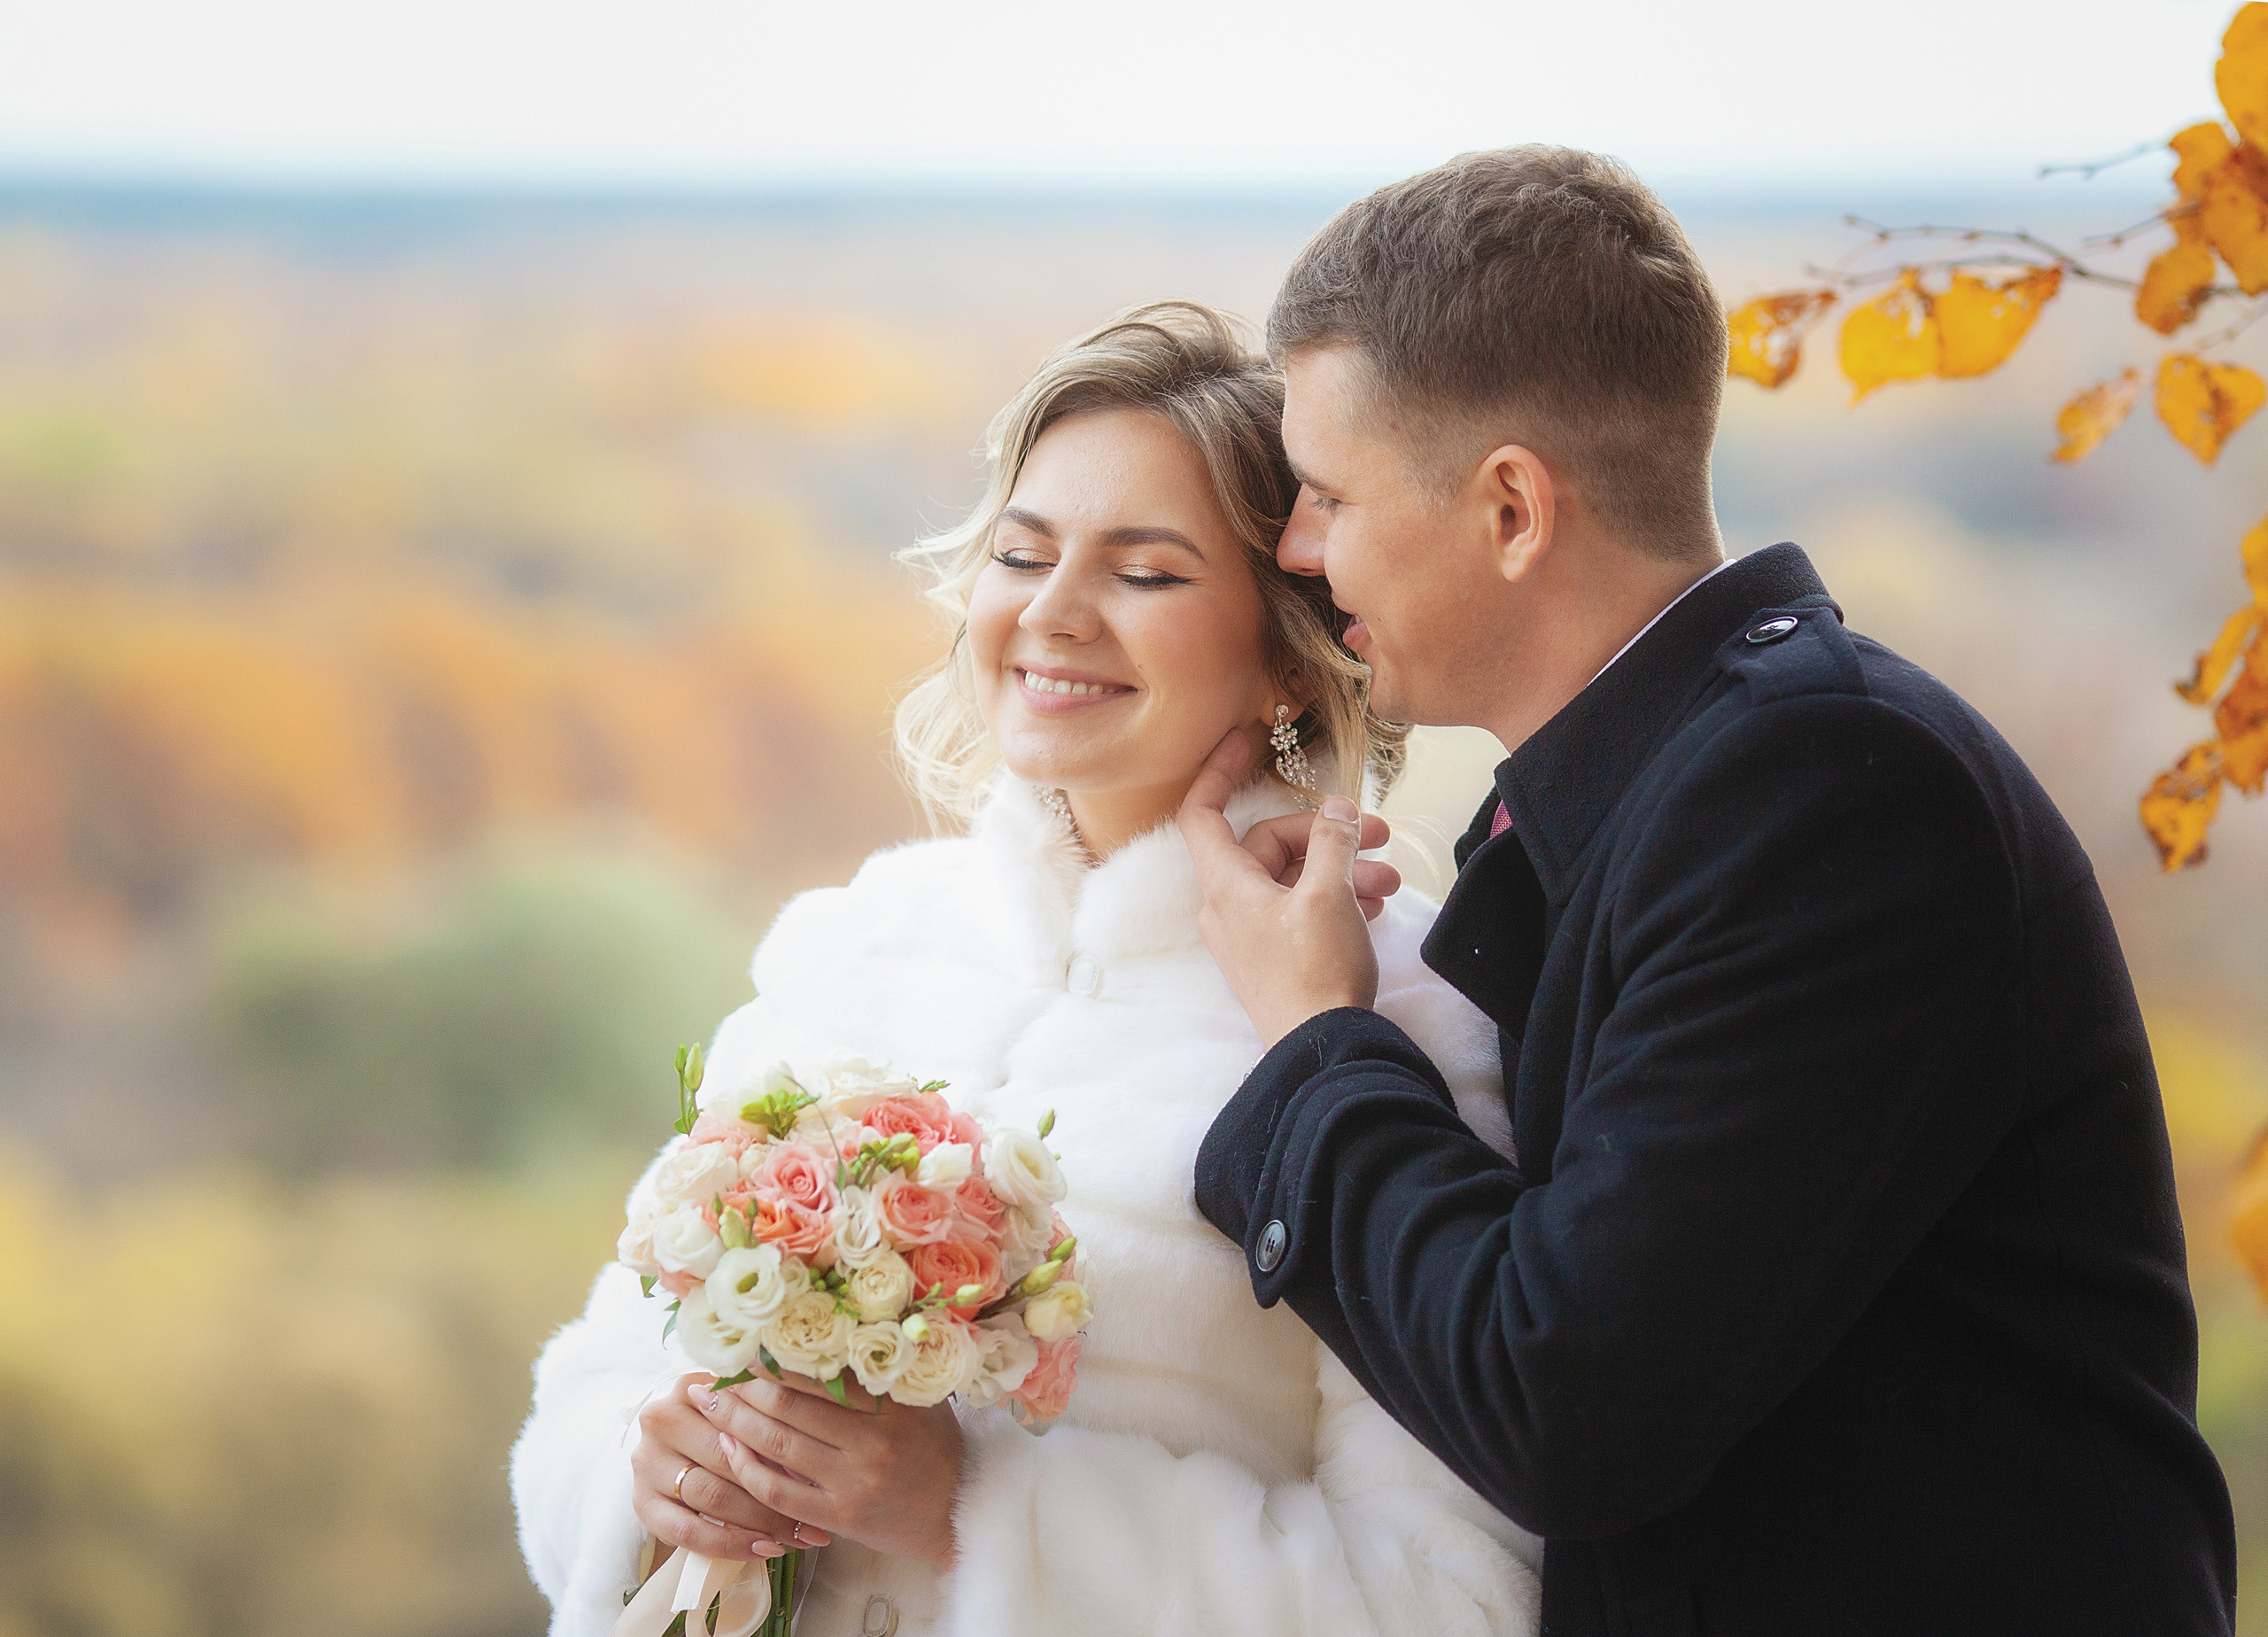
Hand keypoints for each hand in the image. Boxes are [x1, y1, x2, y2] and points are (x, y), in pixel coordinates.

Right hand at [630, 1373, 833, 1564]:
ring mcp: (646, 1463)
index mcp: (689, 1386)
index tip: (824, 1472)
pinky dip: (729, 1545)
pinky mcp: (641, 1503)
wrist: (666, 1434)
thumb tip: (825, 1427)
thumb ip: (766, 1409)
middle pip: (729, 1460)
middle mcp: (660, 1420)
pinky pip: (687, 1532)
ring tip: (800, 1536)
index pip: (741, 1419)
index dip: (786, 1447)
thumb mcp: (738, 1403)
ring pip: (712, 1497)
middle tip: (819, 1514)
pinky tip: (763, 1550)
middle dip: (779, 1492)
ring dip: (761, 1522)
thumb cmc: (717, 1418)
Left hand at [697, 1369, 964, 1569]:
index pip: (823, 1371)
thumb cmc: (937, 1450)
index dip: (779, 1357)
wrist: (958, 1516)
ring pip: (778, 1444)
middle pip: (791, 1404)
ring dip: (737, 1420)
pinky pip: (779, 1491)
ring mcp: (854, 1481)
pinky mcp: (839, 1516)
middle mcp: (873, 1440)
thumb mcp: (918, 1402)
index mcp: (893, 1403)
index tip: (748, 1344)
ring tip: (710, 1402)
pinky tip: (729, 1449)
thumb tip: (821, 1340)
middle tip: (717, 1370)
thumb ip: (875, 1377)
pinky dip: (748, 1468)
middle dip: (745, 1385)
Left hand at [1177, 726, 1389, 1047]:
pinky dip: (1334, 899)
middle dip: (1326, 835)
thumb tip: (1337, 809)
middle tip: (1379, 835)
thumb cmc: (1317, 972)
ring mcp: (1250, 936)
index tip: (1248, 737)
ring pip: (1292, 878)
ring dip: (1341, 869)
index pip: (1203, 812)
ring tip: (1389, 883)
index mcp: (1225, 885)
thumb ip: (1333, 842)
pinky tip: (1373, 908)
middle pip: (1269, 844)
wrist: (1324, 1052)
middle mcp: (1227, 908)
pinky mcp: (1274, 959)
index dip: (1220, 769)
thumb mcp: (1330, 895)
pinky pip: (1299, 909)